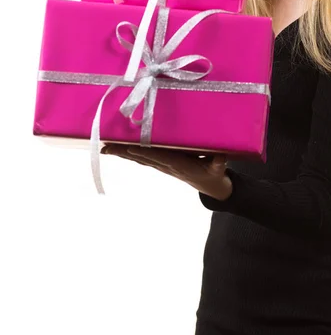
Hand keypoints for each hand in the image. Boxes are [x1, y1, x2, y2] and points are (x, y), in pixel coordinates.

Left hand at [101, 144, 232, 200]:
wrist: (211, 187)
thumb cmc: (214, 174)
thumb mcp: (219, 168)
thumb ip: (218, 162)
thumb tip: (221, 155)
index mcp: (179, 165)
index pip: (158, 157)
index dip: (144, 152)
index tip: (129, 147)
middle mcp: (167, 165)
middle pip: (142, 157)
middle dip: (124, 152)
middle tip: (105, 147)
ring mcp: (163, 166)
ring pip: (139, 158)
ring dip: (122, 153)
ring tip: (106, 148)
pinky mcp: (162, 164)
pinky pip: (143, 159)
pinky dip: (130, 154)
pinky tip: (119, 150)